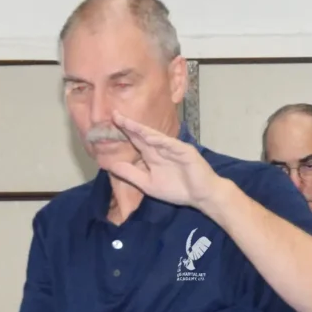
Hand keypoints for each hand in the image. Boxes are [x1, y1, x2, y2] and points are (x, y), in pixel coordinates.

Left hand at [107, 116, 224, 209]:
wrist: (201, 196)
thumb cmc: (178, 190)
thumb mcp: (148, 184)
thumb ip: (131, 174)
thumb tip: (110, 166)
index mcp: (153, 156)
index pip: (136, 141)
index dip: (124, 132)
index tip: (110, 123)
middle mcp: (161, 149)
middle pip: (143, 135)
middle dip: (129, 125)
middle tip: (115, 115)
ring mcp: (174, 149)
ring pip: (155, 137)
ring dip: (141, 130)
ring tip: (127, 123)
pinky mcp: (186, 152)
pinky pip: (171, 144)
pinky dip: (160, 141)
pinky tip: (149, 137)